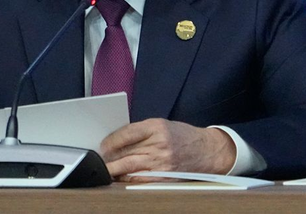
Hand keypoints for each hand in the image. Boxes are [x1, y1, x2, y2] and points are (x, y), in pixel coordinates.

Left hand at [99, 119, 235, 180]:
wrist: (206, 150)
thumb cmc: (183, 136)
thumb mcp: (163, 125)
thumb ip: (142, 131)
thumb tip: (117, 141)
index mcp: (158, 126)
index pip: (127, 133)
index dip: (111, 140)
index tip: (103, 145)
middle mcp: (159, 144)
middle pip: (126, 152)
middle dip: (109, 157)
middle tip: (99, 159)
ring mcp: (162, 162)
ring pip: (130, 167)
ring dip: (114, 169)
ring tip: (105, 169)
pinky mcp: (164, 177)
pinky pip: (139, 179)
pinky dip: (127, 179)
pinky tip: (120, 177)